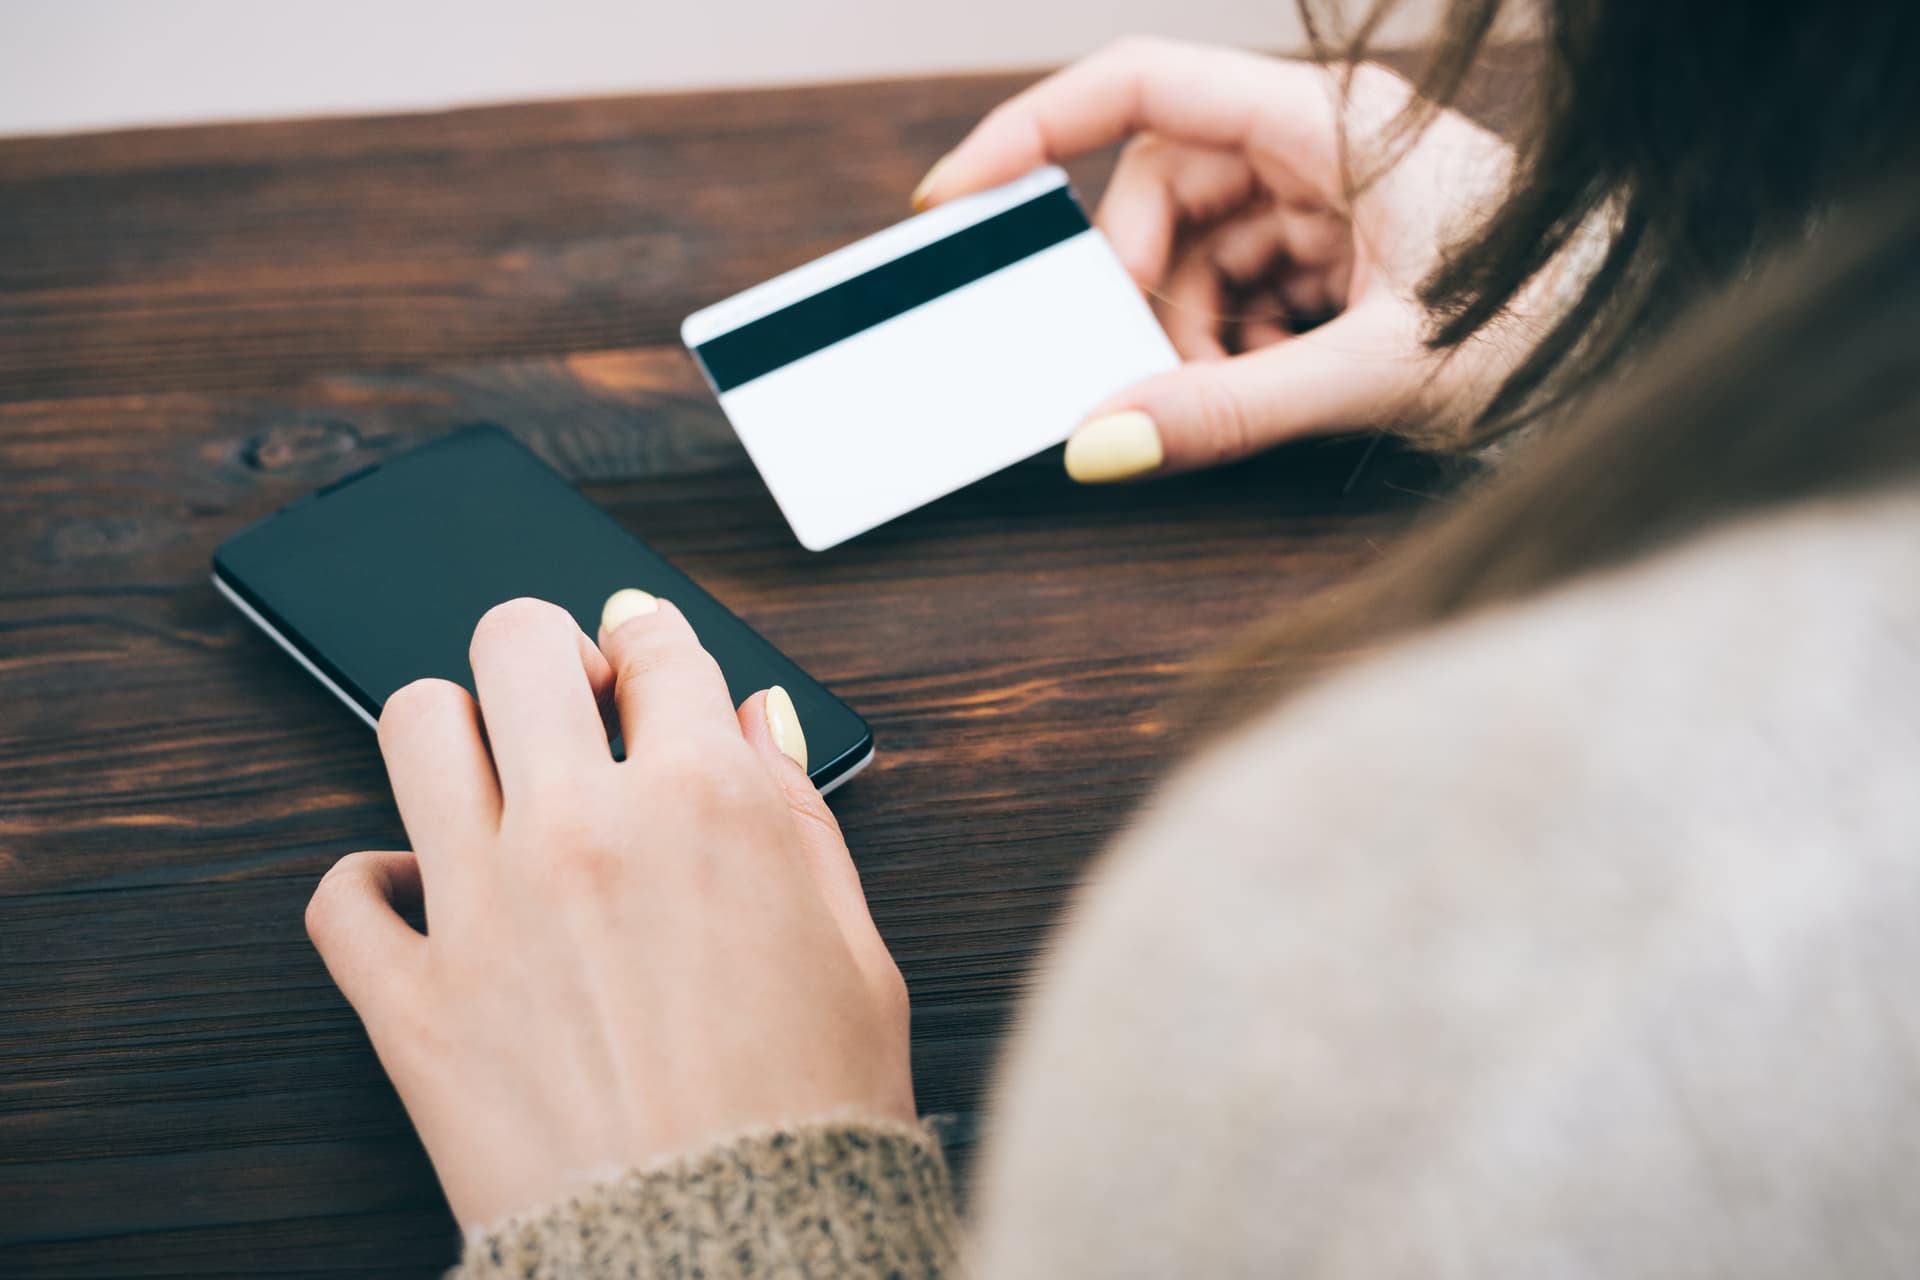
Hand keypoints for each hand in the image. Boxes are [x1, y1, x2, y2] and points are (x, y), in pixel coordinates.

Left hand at [304, 591, 913, 1226]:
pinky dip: (373, 884)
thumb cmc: (811, 1116)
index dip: (652, 637)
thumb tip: (754, 720)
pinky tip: (423, 896)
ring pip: (414, 727)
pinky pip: (342, 894)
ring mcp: (487, 912)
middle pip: (517, 645)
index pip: (658, 646)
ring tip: (488, 775)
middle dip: (543, 650)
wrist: (726, 1256)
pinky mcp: (414, 1004)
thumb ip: (798, 815)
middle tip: (562, 693)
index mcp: (707, 805)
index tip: (641, 651)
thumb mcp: (855, 950)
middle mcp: (586, 831)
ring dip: (455, 731)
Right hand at [914, 38, 1521, 479]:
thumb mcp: (1377, 372)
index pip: (1142, 87)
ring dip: (1191, 332)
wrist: (1655, 353)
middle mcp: (1320, 144)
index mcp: (1329, 122)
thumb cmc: (1558, 327)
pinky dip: (1236, 346)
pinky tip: (1282, 384)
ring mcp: (1330, 199)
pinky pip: (1242, 289)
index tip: (956, 198)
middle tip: (1152, 372)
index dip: (1033, 131)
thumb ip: (1233, 409)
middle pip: (1161, 191)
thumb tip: (1102, 441)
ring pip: (1197, 252)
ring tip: (1242, 390)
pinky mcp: (1342, 253)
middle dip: (1141, 288)